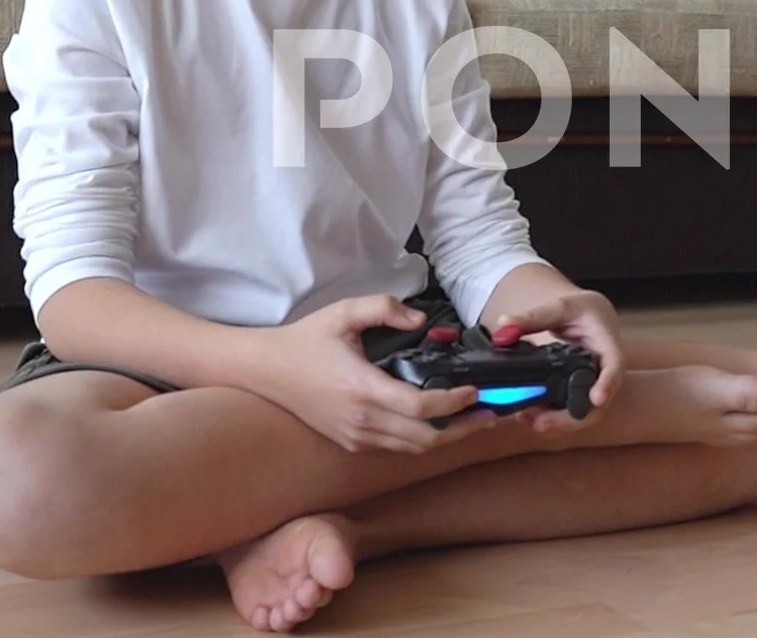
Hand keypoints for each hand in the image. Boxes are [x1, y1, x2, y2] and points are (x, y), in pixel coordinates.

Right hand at [260, 294, 500, 453]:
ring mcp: (355, 436)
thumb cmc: (306, 340)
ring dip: (446, 438)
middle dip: (463, 428)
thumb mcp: (344, 312)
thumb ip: (385, 308)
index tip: (475, 390)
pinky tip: (440, 425)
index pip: (420, 408)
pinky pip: (396, 448)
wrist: (265, 370)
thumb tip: (422, 320)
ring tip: (474, 422)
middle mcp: (361, 420)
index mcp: (362, 388)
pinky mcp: (350, 443)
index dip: (454, 402)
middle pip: (425, 438)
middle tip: (491, 414)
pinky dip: (422, 440)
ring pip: (412, 448)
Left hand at [493, 289, 626, 431]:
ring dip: (559, 423)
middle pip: (599, 404)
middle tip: (541, 422)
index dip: (607, 384)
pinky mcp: (581, 394)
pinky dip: (553, 419)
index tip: (596, 399)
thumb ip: (531, 317)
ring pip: (585, 414)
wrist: (591, 318)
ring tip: (528, 420)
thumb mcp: (559, 307)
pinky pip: (572, 412)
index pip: (615, 367)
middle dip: (571, 418)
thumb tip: (503, 326)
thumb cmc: (581, 311)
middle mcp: (605, 372)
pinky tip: (528, 416)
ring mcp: (594, 386)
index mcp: (608, 345)